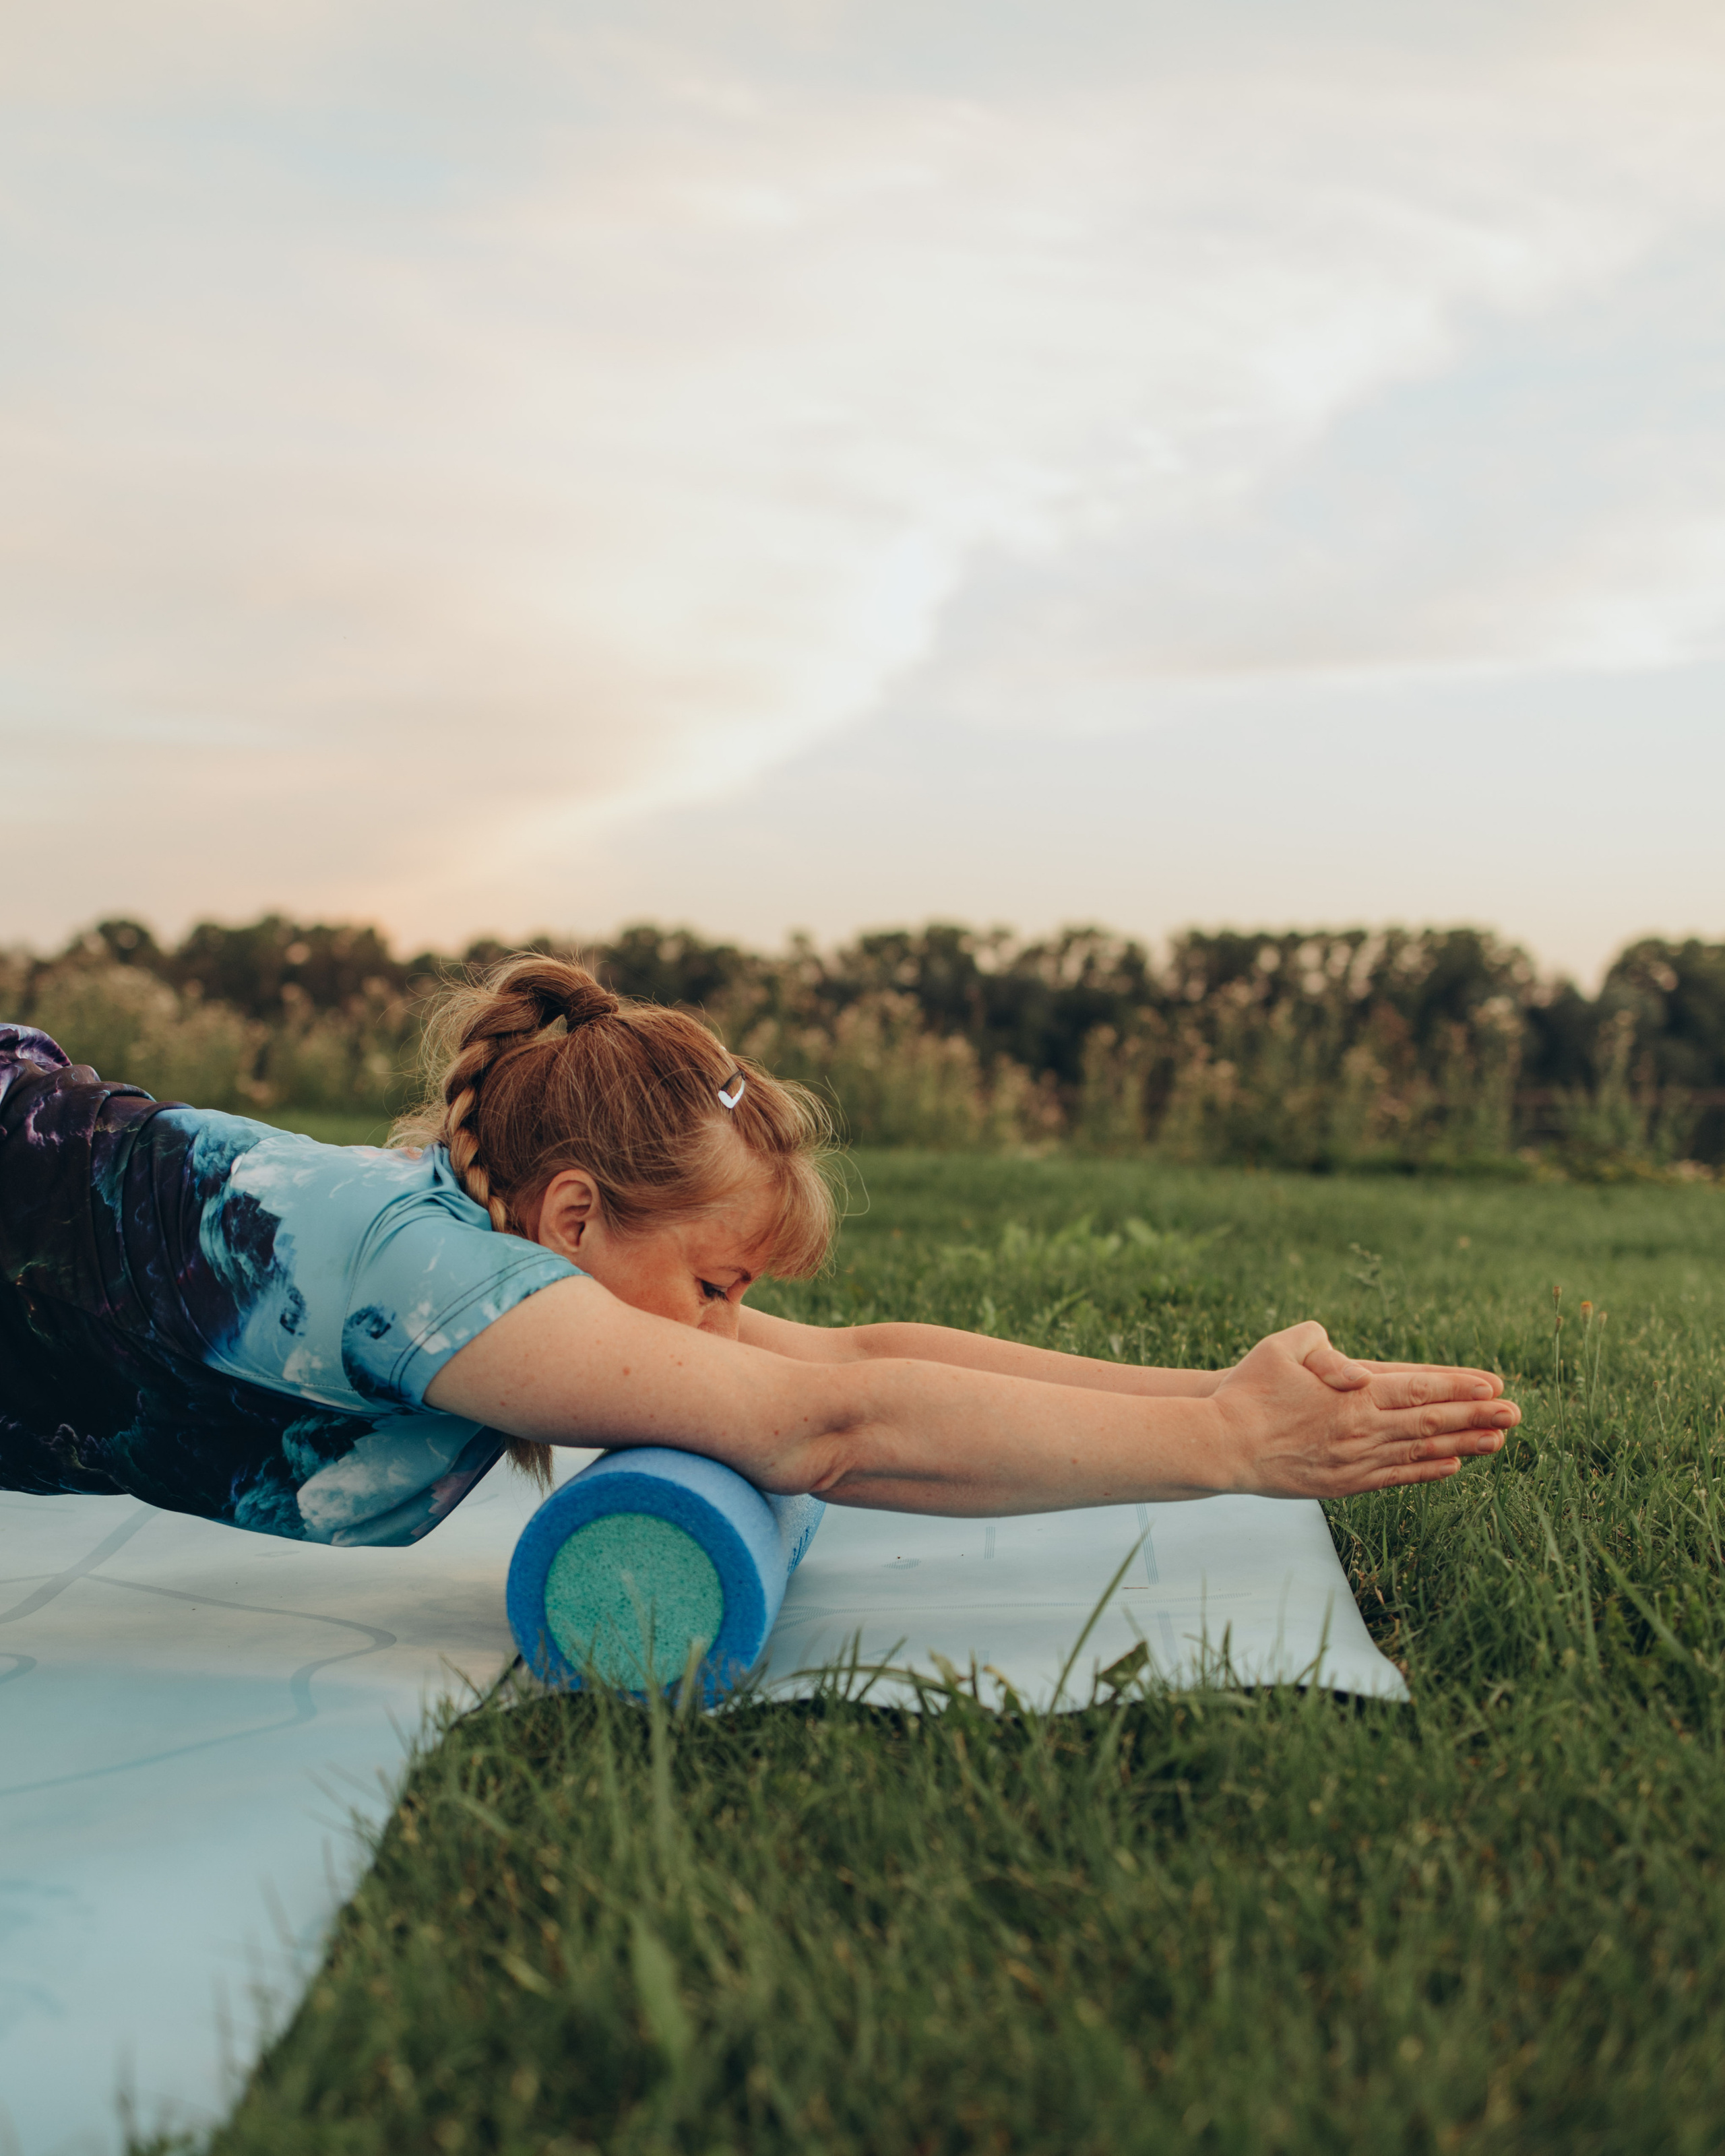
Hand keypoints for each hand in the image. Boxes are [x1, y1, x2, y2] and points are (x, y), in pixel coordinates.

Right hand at [1209, 1322, 1518, 1498]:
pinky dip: (1429, 1472)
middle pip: (1431, 1422)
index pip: (1418, 1388)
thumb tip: (1357, 1370)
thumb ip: (1323, 1346)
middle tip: (1517, 1413)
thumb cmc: (1249, 1389)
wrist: (1221, 1444)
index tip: (1494, 1385)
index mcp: (1351, 1394)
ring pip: (1421, 1452)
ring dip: (1464, 1444)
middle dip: (1477, 1415)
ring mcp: (1355, 1460)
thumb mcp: (1282, 1347)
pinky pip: (1397, 1477)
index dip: (1459, 1386)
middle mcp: (1361, 1429)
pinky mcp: (1344, 1484)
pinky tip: (1454, 1465)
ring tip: (1500, 1441)